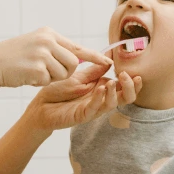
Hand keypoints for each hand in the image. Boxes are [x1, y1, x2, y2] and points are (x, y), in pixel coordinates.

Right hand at [0, 28, 112, 90]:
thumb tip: (77, 58)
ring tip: (34, 72)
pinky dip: (39, 83)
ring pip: (64, 73)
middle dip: (64, 73)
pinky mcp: (38, 67)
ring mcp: (43, 53)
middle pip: (73, 63)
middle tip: (45, 72)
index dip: (93, 56)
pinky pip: (49, 81)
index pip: (76, 46)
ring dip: (52, 79)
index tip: (107, 62)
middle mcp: (47, 40)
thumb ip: (54, 49)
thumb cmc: (13, 58)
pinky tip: (26, 76)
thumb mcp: (35, 45)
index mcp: (48, 33)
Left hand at [25, 63, 141, 131]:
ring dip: (115, 92)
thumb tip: (110, 57)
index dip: (132, 80)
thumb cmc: (59, 91)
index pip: (125, 86)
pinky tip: (101, 88)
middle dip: (130, 87)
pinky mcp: (83, 115)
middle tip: (126, 76)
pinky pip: (95, 108)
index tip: (133, 70)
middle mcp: (102, 99)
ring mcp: (93, 108)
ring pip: (113, 104)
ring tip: (111, 81)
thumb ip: (96, 69)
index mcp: (103, 89)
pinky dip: (100, 98)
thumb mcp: (79, 76)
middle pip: (126, 98)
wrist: (40, 105)